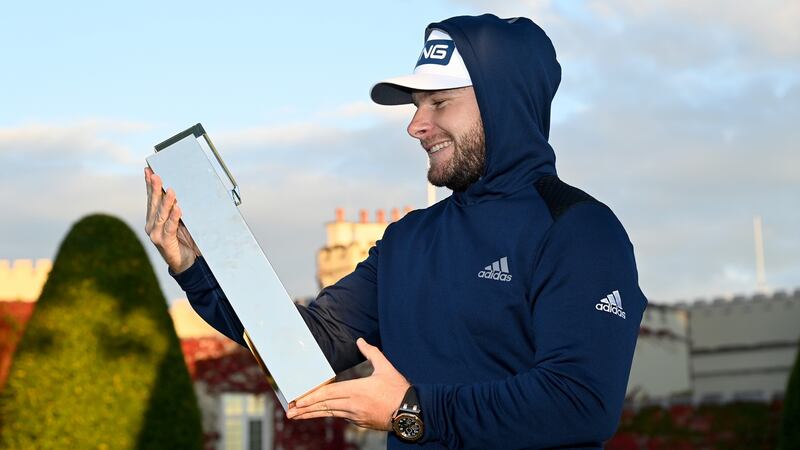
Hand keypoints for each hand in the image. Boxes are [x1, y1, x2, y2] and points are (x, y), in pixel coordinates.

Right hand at [144, 167, 199, 272]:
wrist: (186, 262)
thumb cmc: (183, 240)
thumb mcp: (180, 222)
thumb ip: (177, 210)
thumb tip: (180, 193)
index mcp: (154, 219)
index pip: (151, 199)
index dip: (149, 185)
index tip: (148, 170)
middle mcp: (152, 225)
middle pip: (153, 204)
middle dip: (154, 188)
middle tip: (156, 175)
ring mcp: (156, 234)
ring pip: (161, 214)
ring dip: (166, 201)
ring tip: (171, 190)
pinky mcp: (164, 242)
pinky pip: (170, 227)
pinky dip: (174, 217)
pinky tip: (177, 208)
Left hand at [286, 338, 409, 430]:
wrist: (411, 412)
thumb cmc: (399, 389)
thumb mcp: (386, 367)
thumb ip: (371, 352)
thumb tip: (360, 341)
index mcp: (357, 390)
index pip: (328, 394)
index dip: (311, 397)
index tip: (297, 400)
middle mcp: (353, 405)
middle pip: (324, 406)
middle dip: (305, 409)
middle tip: (289, 412)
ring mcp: (356, 416)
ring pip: (330, 414)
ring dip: (313, 414)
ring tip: (298, 416)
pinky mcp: (361, 422)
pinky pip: (341, 417)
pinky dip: (329, 414)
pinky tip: (321, 413)